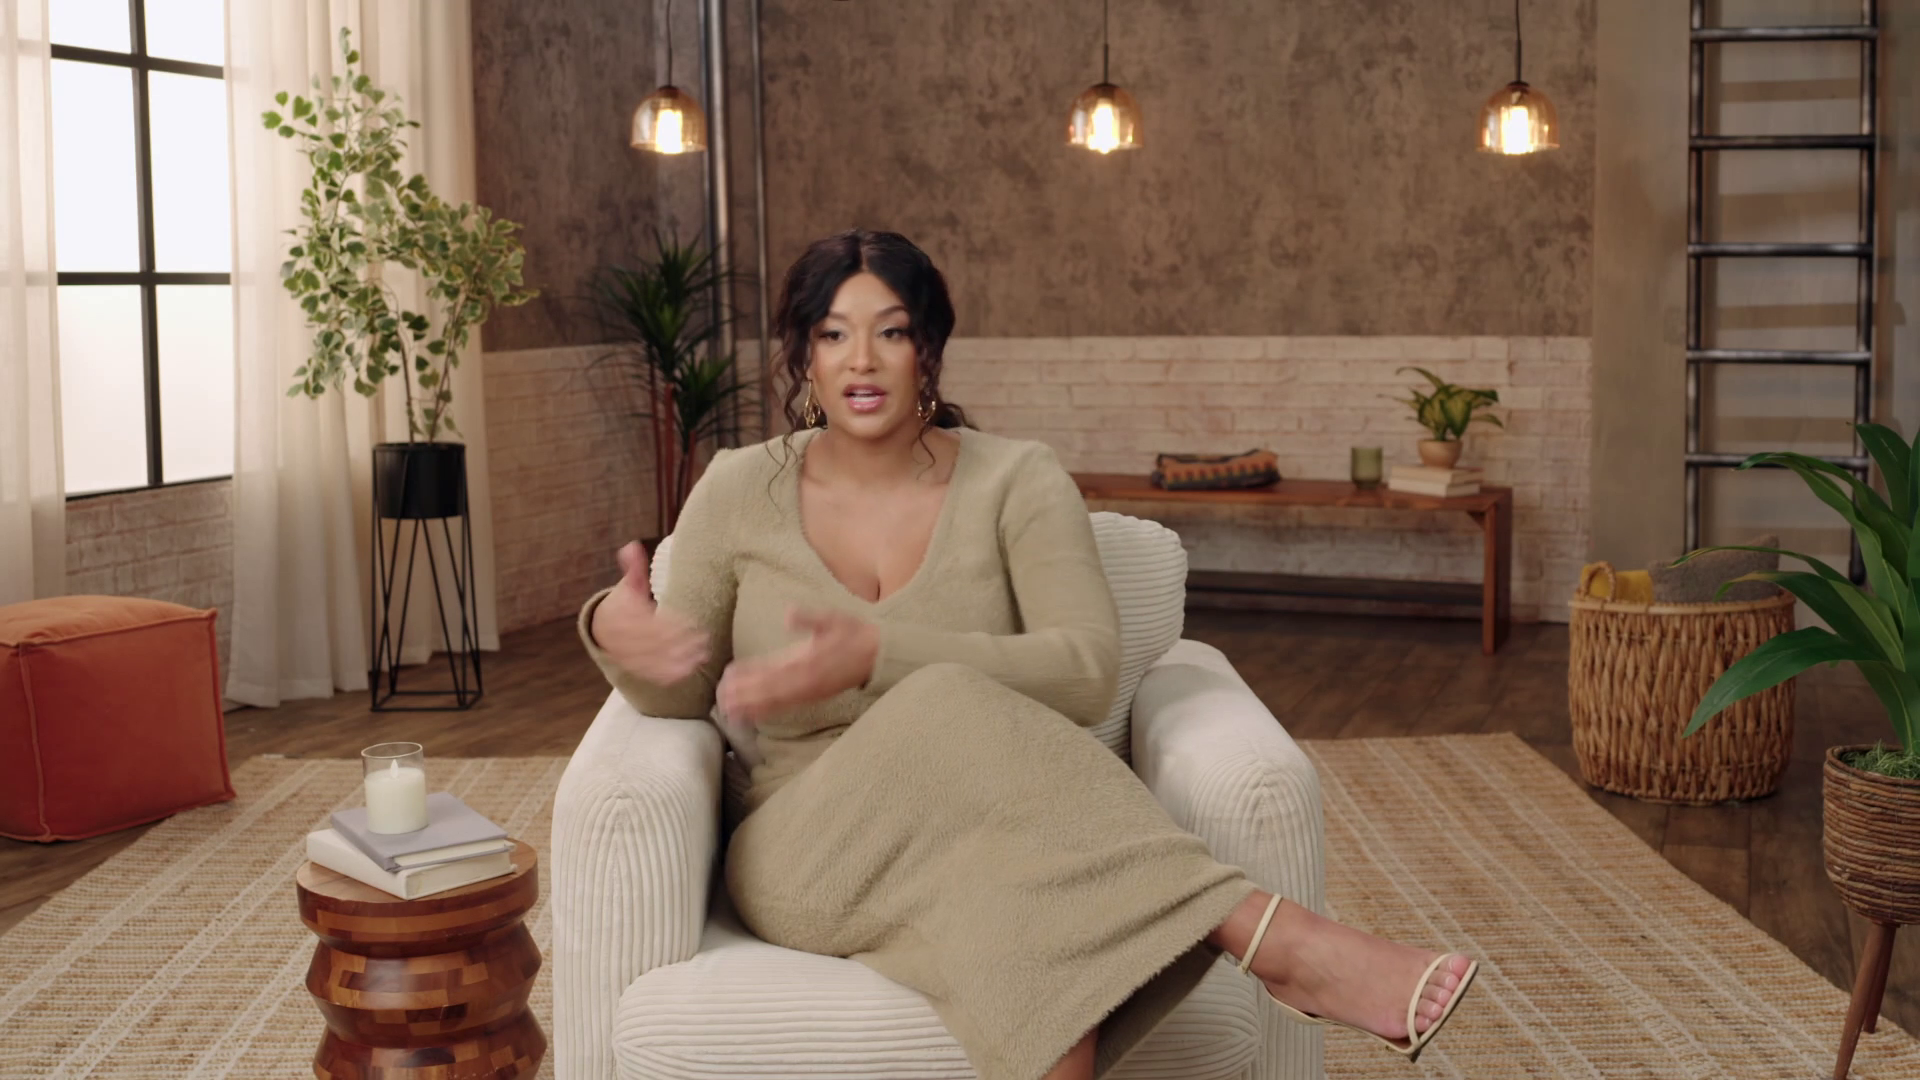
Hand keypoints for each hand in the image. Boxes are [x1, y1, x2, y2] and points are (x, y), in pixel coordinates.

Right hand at [589, 542, 709, 684]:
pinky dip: (668, 674)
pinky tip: (688, 671)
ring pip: (654, 660)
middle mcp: (625, 637)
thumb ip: (634, 568)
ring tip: (702, 656)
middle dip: (680, 644)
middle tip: (705, 642)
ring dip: (678, 660)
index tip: (692, 625)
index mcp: (625, 616)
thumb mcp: (629, 585)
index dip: (671, 625)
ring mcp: (629, 655)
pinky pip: (651, 673)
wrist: (602, 628)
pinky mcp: (635, 667)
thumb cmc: (624, 603)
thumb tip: (631, 546)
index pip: (650, 622)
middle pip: (654, 643)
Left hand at [715, 608, 879, 724]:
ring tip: (728, 711)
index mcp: (807, 659)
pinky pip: (787, 707)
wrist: (879, 655)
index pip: (772, 669)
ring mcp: (809, 691)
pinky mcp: (813, 696)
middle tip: (720, 698)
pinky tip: (752, 715)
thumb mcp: (834, 618)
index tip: (729, 676)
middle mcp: (805, 679)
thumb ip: (810, 618)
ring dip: (751, 707)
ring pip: (776, 702)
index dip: (749, 675)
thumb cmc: (854, 634)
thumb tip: (788, 613)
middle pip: (769, 690)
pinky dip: (768, 711)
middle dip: (744, 695)